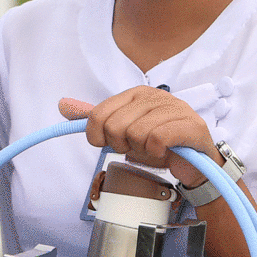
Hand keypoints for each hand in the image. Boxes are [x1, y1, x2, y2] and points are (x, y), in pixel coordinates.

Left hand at [58, 88, 220, 187]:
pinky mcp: (191, 125)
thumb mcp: (121, 130)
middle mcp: (155, 96)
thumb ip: (95, 117)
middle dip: (122, 144)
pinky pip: (157, 138)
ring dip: (141, 149)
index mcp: (135, 93)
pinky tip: (163, 152)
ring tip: (152, 148)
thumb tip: (62, 105)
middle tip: (136, 147)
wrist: (194, 163)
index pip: (98, 115)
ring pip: (136, 133)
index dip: (98, 137)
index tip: (109, 144)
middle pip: (114, 126)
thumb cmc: (157, 144)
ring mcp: (175, 108)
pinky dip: (155, 151)